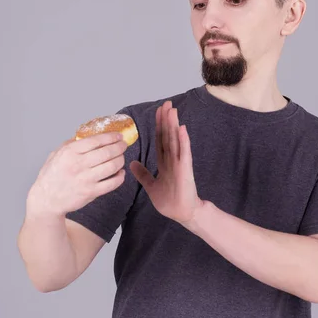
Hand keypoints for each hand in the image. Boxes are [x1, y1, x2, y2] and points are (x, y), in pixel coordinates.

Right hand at [27, 133, 128, 216]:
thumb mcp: (56, 154)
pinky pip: (112, 183)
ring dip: (121, 160)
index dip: (111, 137)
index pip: (96, 140)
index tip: (118, 136)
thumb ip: (72, 144)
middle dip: (119, 147)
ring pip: (112, 166)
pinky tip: (121, 173)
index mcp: (70, 152)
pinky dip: (120, 177)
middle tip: (123, 145)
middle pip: (107, 152)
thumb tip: (89, 135)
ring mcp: (85, 179)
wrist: (46, 200)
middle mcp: (78, 165)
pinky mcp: (91, 192)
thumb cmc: (51, 176)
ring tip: (121, 158)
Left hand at [129, 101, 204, 225]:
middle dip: (166, 119)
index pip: (160, 139)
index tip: (158, 111)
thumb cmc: (170, 201)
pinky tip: (182, 129)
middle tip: (166, 103)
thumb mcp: (151, 186)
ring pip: (175, 140)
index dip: (158, 125)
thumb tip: (132, 163)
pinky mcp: (186, 170)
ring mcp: (180, 163)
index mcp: (165, 162)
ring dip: (173, 124)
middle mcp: (173, 159)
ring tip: (172, 110)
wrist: (183, 214)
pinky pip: (184, 153)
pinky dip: (183, 140)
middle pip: (168, 135)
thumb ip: (143, 174)